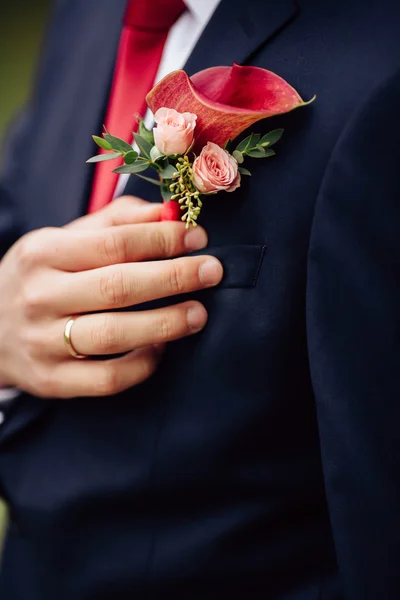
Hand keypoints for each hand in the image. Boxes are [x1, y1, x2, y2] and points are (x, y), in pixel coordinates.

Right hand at [0, 197, 222, 397]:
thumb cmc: (40, 277)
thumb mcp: (63, 240)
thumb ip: (115, 223)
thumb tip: (170, 213)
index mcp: (43, 253)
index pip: (112, 244)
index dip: (161, 240)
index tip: (198, 238)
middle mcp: (40, 297)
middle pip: (117, 287)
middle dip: (173, 278)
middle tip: (213, 272)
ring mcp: (43, 343)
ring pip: (113, 336)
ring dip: (165, 323)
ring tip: (199, 314)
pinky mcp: (53, 381)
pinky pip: (107, 379)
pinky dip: (142, 365)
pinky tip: (161, 348)